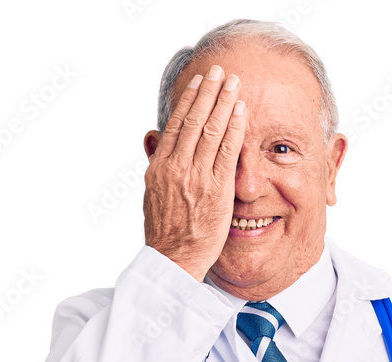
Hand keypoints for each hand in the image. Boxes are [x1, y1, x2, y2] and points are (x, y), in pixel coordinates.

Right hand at [143, 64, 246, 280]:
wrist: (173, 260)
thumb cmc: (165, 233)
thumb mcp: (151, 194)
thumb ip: (154, 163)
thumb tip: (151, 138)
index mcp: (159, 167)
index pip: (175, 125)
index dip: (189, 100)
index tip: (199, 83)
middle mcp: (176, 168)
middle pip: (193, 120)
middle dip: (208, 92)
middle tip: (220, 70)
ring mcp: (196, 178)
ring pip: (210, 130)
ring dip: (223, 103)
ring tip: (234, 83)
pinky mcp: (216, 190)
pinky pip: (226, 152)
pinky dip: (233, 128)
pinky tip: (240, 111)